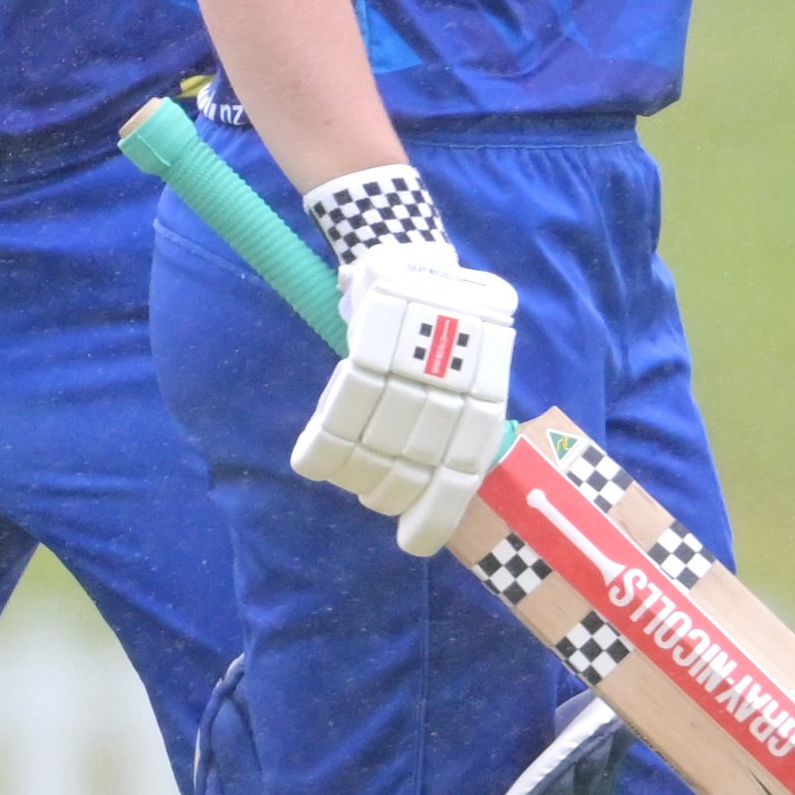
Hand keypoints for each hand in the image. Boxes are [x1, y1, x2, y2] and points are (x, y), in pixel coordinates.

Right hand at [287, 170, 522, 549]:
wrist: (409, 249)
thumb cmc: (443, 318)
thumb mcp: (474, 362)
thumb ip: (465, 414)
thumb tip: (448, 472)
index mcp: (485, 386)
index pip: (461, 466)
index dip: (436, 512)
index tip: (414, 544)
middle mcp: (454, 377)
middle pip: (413, 463)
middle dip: (388, 494)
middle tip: (375, 500)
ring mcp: (412, 362)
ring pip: (377, 445)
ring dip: (355, 475)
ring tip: (348, 481)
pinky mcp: (370, 346)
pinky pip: (341, 413)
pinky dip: (322, 446)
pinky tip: (310, 462)